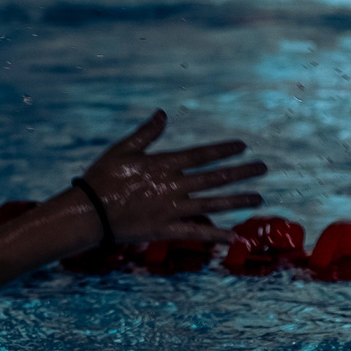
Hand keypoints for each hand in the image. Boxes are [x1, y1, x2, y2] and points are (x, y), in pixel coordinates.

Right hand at [72, 110, 267, 245]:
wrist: (88, 213)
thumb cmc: (100, 179)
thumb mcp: (121, 150)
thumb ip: (145, 133)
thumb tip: (162, 113)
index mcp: (164, 165)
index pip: (201, 156)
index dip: (223, 150)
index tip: (242, 147)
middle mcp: (174, 186)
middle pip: (215, 178)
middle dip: (241, 172)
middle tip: (263, 168)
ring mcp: (172, 209)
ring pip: (212, 204)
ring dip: (237, 200)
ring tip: (258, 198)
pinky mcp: (165, 230)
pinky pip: (195, 233)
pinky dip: (215, 235)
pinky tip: (233, 237)